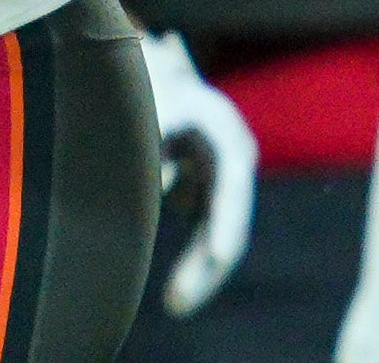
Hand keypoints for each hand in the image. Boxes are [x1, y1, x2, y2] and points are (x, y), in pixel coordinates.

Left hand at [138, 33, 257, 314]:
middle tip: (176, 303)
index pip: (232, 184)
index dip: (226, 221)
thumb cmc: (146, 88)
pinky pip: (208, 236)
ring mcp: (223, 178)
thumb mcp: (148, 107)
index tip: (219, 256)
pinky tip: (178, 291)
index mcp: (223, 133)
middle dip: (208, 264)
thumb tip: (161, 185)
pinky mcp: (208, 194)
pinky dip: (196, 263)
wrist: (146, 74)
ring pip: (221, 234)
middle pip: (230, 219)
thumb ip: (153, 135)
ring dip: (201, 271)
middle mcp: (233, 159)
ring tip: (175, 304)